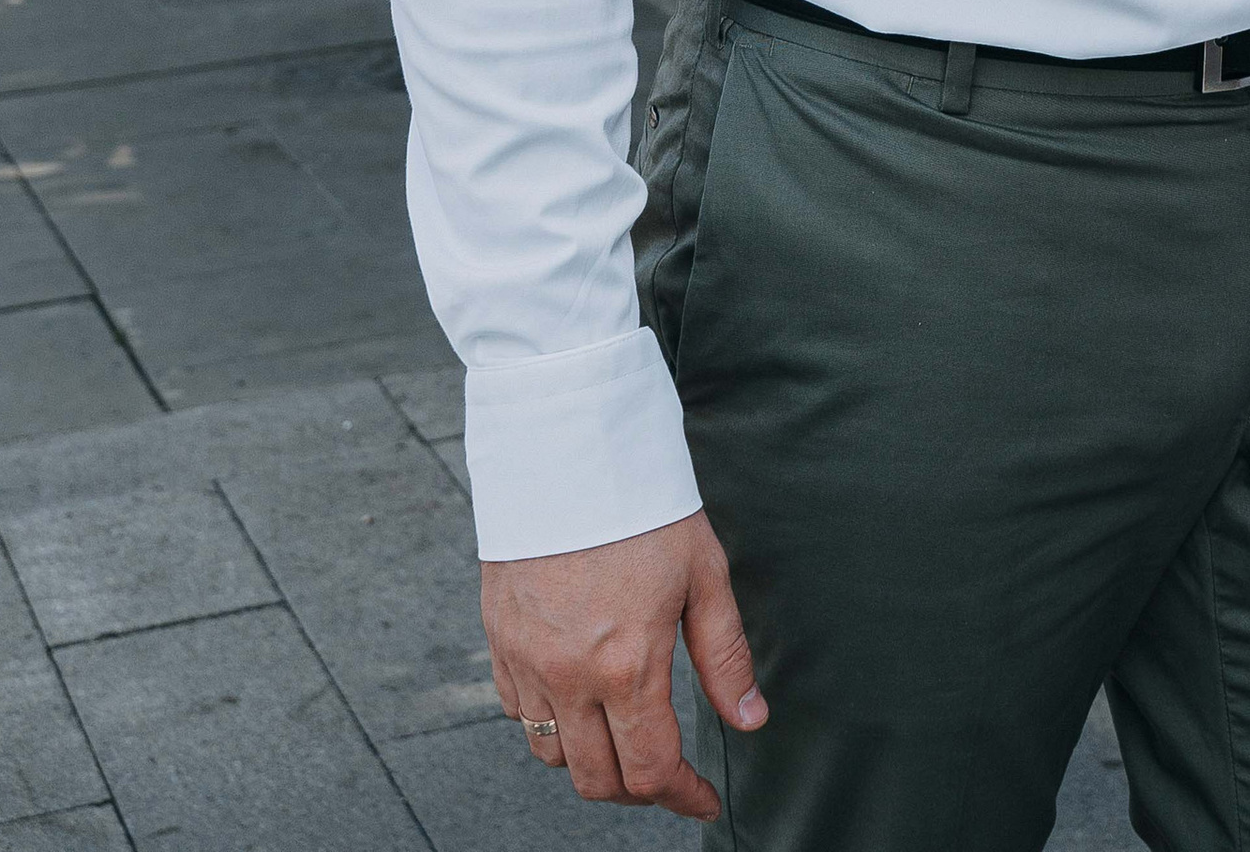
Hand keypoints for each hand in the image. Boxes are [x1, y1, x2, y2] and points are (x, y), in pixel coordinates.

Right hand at [482, 511, 764, 817]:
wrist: (568, 451)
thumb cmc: (642, 507)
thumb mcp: (703, 574)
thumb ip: (724, 657)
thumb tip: (751, 719)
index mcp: (626, 665)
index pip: (651, 771)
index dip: (682, 797)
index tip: (702, 799)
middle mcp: (569, 676)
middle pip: (597, 780)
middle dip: (638, 790)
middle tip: (667, 771)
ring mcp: (527, 662)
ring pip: (552, 756)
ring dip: (590, 761)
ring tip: (623, 736)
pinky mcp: (499, 642)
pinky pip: (518, 714)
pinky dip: (549, 725)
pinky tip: (578, 699)